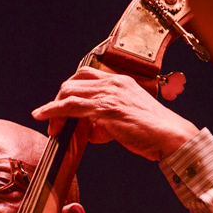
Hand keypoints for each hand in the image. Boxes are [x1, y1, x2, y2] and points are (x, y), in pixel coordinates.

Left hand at [32, 67, 198, 161]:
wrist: (170, 136)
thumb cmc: (152, 132)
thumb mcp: (127, 119)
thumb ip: (107, 120)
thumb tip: (91, 129)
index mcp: (120, 81)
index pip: (86, 76)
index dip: (70, 90)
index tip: (63, 105)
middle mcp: (113, 82)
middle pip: (74, 82)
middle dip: (59, 100)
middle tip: (54, 120)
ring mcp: (108, 94)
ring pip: (69, 93)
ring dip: (54, 109)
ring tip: (48, 124)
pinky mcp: (104, 108)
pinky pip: (71, 106)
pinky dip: (53, 111)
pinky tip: (43, 116)